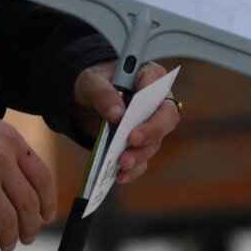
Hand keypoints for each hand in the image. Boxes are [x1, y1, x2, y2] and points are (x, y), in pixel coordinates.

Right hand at [0, 106, 55, 250]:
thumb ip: (13, 152)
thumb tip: (28, 184)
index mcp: (13, 143)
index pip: (42, 179)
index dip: (49, 202)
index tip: (47, 216)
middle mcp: (1, 160)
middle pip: (28, 204)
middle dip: (31, 227)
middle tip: (28, 236)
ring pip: (7, 220)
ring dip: (10, 237)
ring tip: (8, 244)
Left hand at [73, 60, 182, 183]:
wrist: (85, 100)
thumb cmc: (94, 83)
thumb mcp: (91, 81)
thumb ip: (102, 93)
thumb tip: (116, 115)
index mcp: (148, 75)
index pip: (158, 85)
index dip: (151, 99)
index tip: (135, 112)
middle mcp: (156, 102)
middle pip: (166, 118)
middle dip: (151, 131)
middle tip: (133, 140)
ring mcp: (150, 125)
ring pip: (154, 142)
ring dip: (140, 154)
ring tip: (123, 162)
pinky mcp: (141, 145)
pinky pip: (143, 159)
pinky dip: (133, 169)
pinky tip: (120, 175)